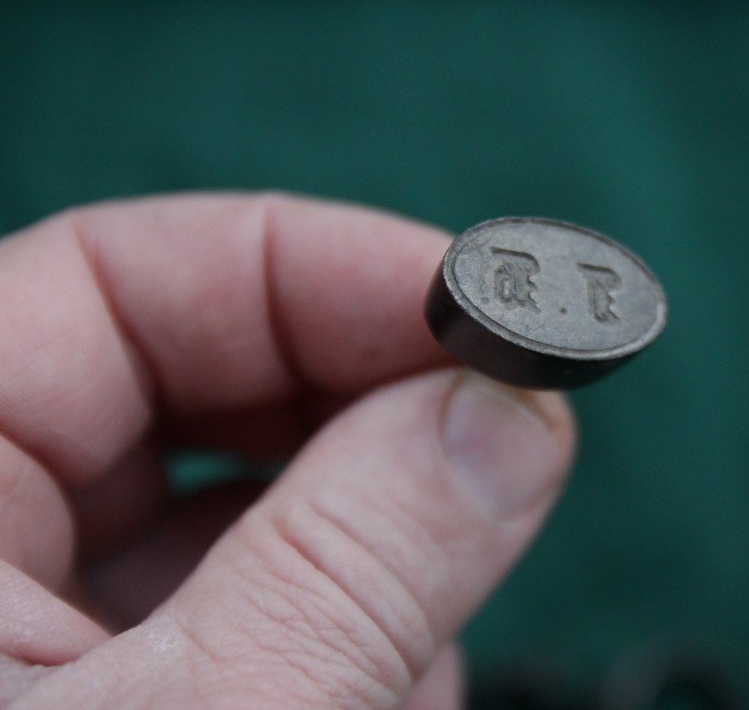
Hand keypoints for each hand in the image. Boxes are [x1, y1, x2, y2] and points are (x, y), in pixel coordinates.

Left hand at [0, 194, 574, 708]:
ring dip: (379, 569)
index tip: (491, 311)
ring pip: (254, 518)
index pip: (114, 278)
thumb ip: (351, 560)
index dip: (320, 268)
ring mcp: (46, 637)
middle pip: (206, 394)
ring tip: (421, 663)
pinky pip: (258, 624)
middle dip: (374, 425)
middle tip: (515, 447)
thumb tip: (514, 411)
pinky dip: (349, 649)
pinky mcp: (125, 702)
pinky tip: (394, 699)